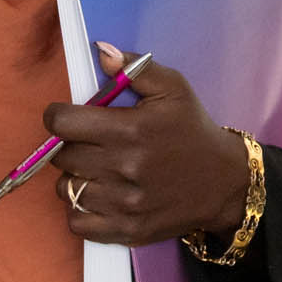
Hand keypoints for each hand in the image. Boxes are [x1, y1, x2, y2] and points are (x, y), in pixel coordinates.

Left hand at [42, 45, 250, 246]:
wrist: (224, 182)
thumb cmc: (193, 130)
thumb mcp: (174, 88)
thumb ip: (135, 68)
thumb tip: (100, 51)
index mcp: (131, 129)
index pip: (62, 124)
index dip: (58, 116)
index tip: (68, 117)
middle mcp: (124, 168)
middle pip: (62, 156)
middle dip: (70, 146)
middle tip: (90, 143)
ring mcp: (125, 203)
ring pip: (66, 189)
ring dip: (75, 178)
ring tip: (97, 170)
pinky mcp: (127, 230)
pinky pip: (77, 223)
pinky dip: (80, 210)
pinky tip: (99, 195)